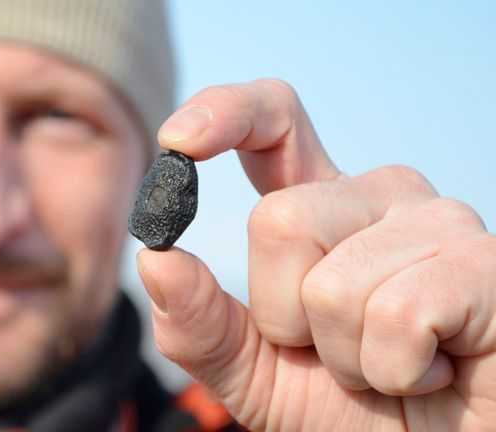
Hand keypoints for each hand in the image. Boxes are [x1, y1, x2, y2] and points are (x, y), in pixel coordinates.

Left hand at [137, 79, 495, 430]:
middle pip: (279, 221)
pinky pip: (395, 315)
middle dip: (287, 318)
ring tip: (389, 365)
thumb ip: (198, 323)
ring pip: (332, 283)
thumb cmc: (347, 404)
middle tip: (337, 351)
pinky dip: (394, 371)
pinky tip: (431, 370)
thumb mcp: (251, 371)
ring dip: (345, 358)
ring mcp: (437, 222)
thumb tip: (156, 258)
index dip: (226, 114)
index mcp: (321, 208)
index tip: (177, 140)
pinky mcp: (484, 265)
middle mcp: (378, 196)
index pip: (276, 123)